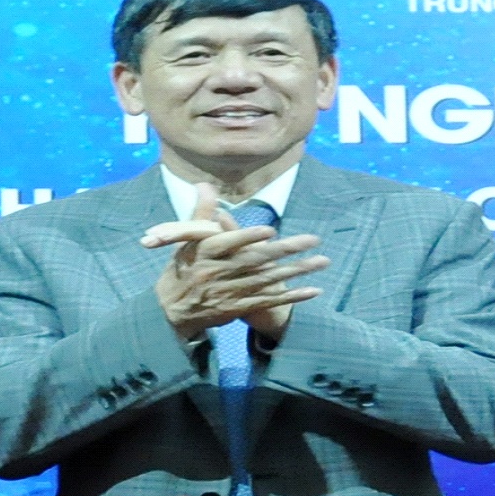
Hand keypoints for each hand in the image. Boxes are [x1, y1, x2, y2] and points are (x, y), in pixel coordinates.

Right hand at [144, 199, 327, 341]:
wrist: (172, 311)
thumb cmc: (182, 268)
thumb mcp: (186, 241)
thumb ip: (201, 213)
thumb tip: (203, 184)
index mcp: (205, 253)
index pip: (227, 244)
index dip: (246, 238)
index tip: (268, 230)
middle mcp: (218, 273)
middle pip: (255, 261)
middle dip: (285, 250)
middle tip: (313, 239)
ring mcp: (231, 292)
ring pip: (268, 281)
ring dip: (297, 272)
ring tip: (322, 261)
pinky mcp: (240, 307)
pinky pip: (270, 301)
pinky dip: (292, 297)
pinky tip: (313, 290)